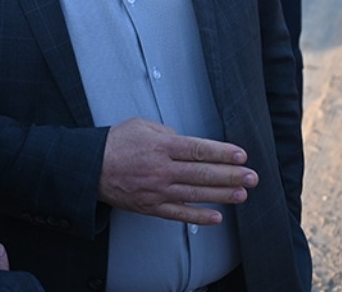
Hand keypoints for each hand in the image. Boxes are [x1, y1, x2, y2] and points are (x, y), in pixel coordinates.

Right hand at [97, 117, 257, 224]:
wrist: (90, 167)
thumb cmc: (115, 143)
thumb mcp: (140, 125)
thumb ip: (166, 132)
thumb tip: (184, 140)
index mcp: (161, 147)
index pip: (198, 149)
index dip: (222, 152)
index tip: (240, 155)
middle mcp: (162, 169)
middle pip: (203, 173)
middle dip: (230, 175)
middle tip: (252, 176)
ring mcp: (158, 190)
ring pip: (196, 194)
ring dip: (222, 195)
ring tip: (242, 194)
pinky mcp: (151, 206)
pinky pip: (179, 214)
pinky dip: (199, 216)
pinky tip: (216, 216)